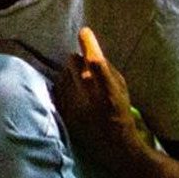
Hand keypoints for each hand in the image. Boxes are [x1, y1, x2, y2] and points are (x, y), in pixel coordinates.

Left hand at [52, 28, 144, 165]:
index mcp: (109, 92)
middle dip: (77, 60)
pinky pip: (57, 90)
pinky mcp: (63, 114)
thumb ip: (105, 69)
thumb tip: (89, 49)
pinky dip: (63, 86)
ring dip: (69, 73)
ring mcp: (73, 108)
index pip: (97, 63)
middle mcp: (90, 100)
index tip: (84, 31)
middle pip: (73, 63)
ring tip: (79, 84)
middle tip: (82, 64)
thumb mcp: (121, 88)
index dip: (90, 45)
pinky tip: (71, 93)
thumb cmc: (120, 112)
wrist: (112, 146)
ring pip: (63, 75)